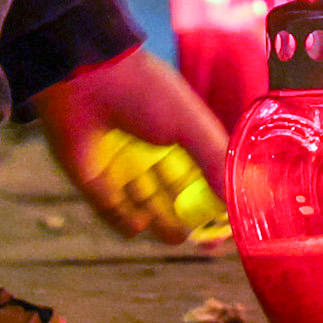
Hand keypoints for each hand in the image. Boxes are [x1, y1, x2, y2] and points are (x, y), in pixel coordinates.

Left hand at [31, 46, 232, 240]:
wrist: (87, 79)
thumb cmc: (145, 93)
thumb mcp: (191, 125)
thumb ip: (215, 161)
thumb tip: (236, 199)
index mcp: (180, 136)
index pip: (203, 176)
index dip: (215, 202)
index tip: (227, 228)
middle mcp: (152, 154)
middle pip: (177, 198)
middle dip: (192, 220)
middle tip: (205, 243)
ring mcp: (123, 168)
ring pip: (148, 209)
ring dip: (163, 224)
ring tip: (175, 233)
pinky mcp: (94, 181)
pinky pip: (114, 214)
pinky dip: (127, 223)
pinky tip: (139, 222)